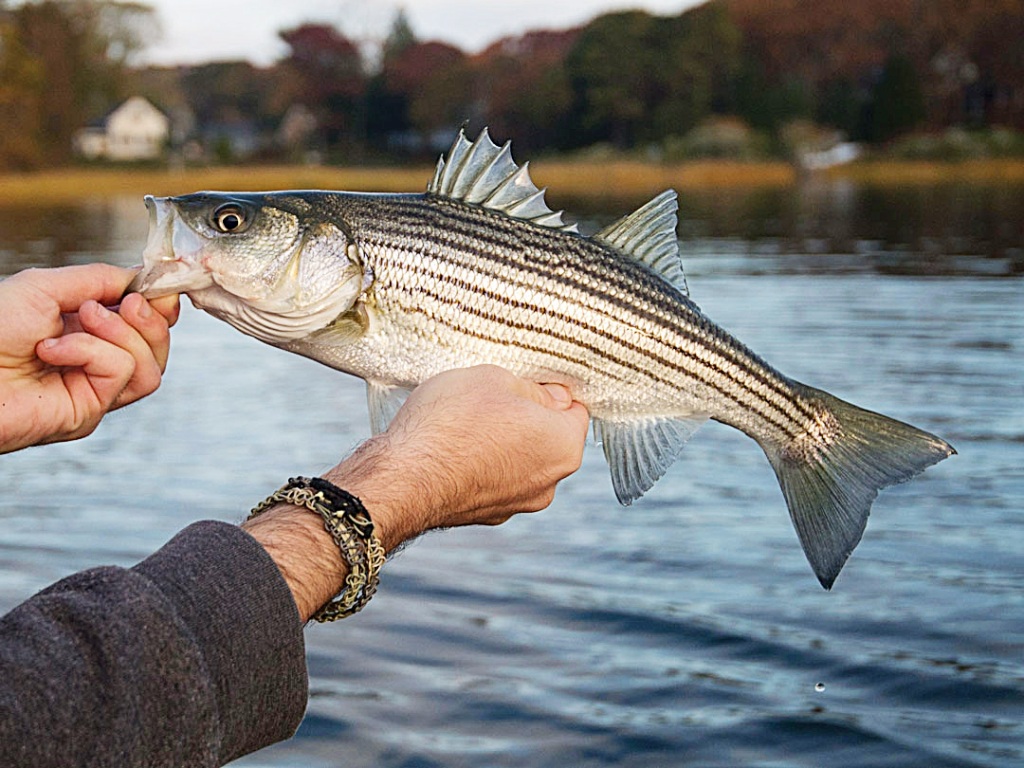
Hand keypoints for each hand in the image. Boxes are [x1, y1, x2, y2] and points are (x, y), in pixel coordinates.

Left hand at [0, 265, 179, 453]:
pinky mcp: (90, 410)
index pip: (146, 323)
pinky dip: (92, 352)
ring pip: (150, 364)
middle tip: (124, 303)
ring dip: (121, 334)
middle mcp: (96, 362)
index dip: (161, 305)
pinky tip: (55, 350)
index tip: (161, 286)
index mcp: (87, 330)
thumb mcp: (46, 286)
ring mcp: (95, 389)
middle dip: (149, 319)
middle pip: (158, 346)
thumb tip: (142, 278)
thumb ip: (99, 279)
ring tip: (80, 321)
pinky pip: (122, 373)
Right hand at [244, 365, 589, 619]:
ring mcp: (516, 504)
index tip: (525, 378)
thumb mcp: (496, 379)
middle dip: (526, 416)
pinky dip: (478, 464)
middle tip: (491, 396)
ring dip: (501, 441)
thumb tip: (552, 398)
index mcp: (564, 447)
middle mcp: (549, 483)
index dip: (550, 388)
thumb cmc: (451, 422)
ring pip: (519, 460)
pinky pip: (491, 478)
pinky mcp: (483, 514)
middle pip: (548, 437)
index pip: (575, 409)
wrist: (401, 479)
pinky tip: (451, 447)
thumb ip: (533, 388)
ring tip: (466, 421)